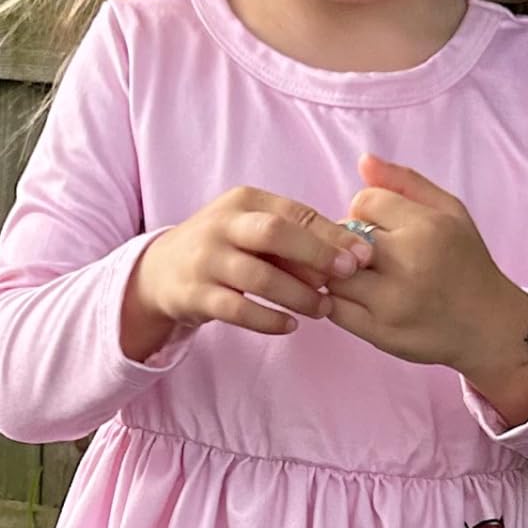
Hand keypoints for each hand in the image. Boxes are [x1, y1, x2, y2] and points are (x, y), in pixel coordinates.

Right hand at [123, 185, 372, 358]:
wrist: (162, 271)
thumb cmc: (227, 247)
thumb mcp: (254, 228)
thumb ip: (296, 238)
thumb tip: (350, 257)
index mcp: (245, 201)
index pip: (296, 212)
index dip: (333, 234)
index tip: (365, 254)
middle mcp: (223, 225)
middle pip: (275, 234)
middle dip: (317, 254)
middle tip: (348, 276)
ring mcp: (206, 260)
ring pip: (259, 277)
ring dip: (298, 295)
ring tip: (322, 309)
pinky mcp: (196, 294)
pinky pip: (238, 310)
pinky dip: (268, 320)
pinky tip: (290, 326)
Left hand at [321, 156, 524, 383]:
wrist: (489, 327)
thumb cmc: (467, 264)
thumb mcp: (450, 211)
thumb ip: (405, 182)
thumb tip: (363, 160)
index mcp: (427, 227)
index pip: (363, 201)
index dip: (366, 210)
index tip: (382, 226)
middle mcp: (408, 263)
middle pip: (342, 234)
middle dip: (347, 239)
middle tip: (369, 251)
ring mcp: (391, 302)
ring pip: (332, 272)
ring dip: (338, 270)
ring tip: (363, 274)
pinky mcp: (379, 333)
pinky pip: (334, 308)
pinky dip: (339, 300)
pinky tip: (360, 298)